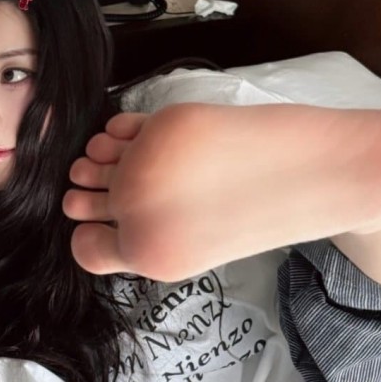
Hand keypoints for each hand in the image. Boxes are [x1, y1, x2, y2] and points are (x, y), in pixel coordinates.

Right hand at [63, 102, 380, 282]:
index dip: (87, 233)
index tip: (95, 224)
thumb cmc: (247, 218)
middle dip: (87, 195)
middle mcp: (137, 210)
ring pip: (93, 159)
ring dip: (99, 161)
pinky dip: (120, 134)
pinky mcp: (162, 126)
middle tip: (101, 191)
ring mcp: (145, 165)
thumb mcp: (186, 254)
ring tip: (123, 163)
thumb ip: (140, 243)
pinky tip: (138, 141)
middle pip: (79, 200)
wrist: (301, 178)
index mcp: (148, 254)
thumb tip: (93, 220)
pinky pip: (117, 128)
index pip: (82, 247)